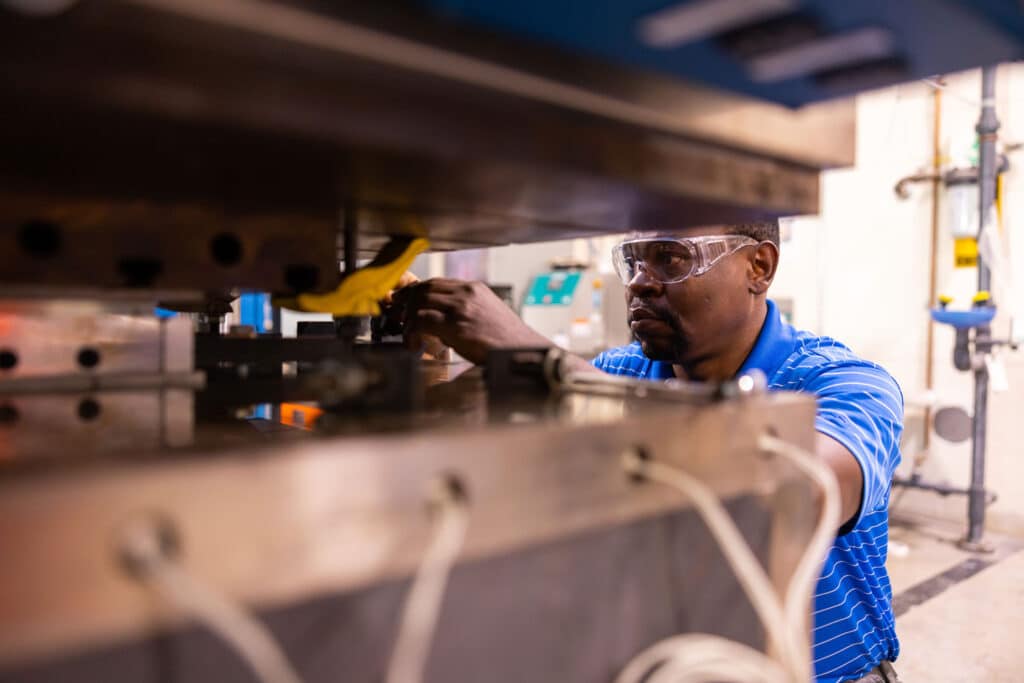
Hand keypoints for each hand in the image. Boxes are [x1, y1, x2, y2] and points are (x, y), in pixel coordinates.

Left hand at [392, 278, 551, 363]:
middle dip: (406, 301)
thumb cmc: (506, 342)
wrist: (522, 352)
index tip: (405, 301)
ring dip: (407, 319)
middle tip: (397, 315)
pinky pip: (421, 321)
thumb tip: (439, 324)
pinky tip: (414, 344)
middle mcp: (467, 293)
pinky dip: (411, 332)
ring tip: (407, 334)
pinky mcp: (457, 324)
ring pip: (420, 302)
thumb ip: (464, 313)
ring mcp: (461, 307)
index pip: (437, 282)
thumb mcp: (486, 317)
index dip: (416, 292)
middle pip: (425, 288)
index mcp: (475, 289)